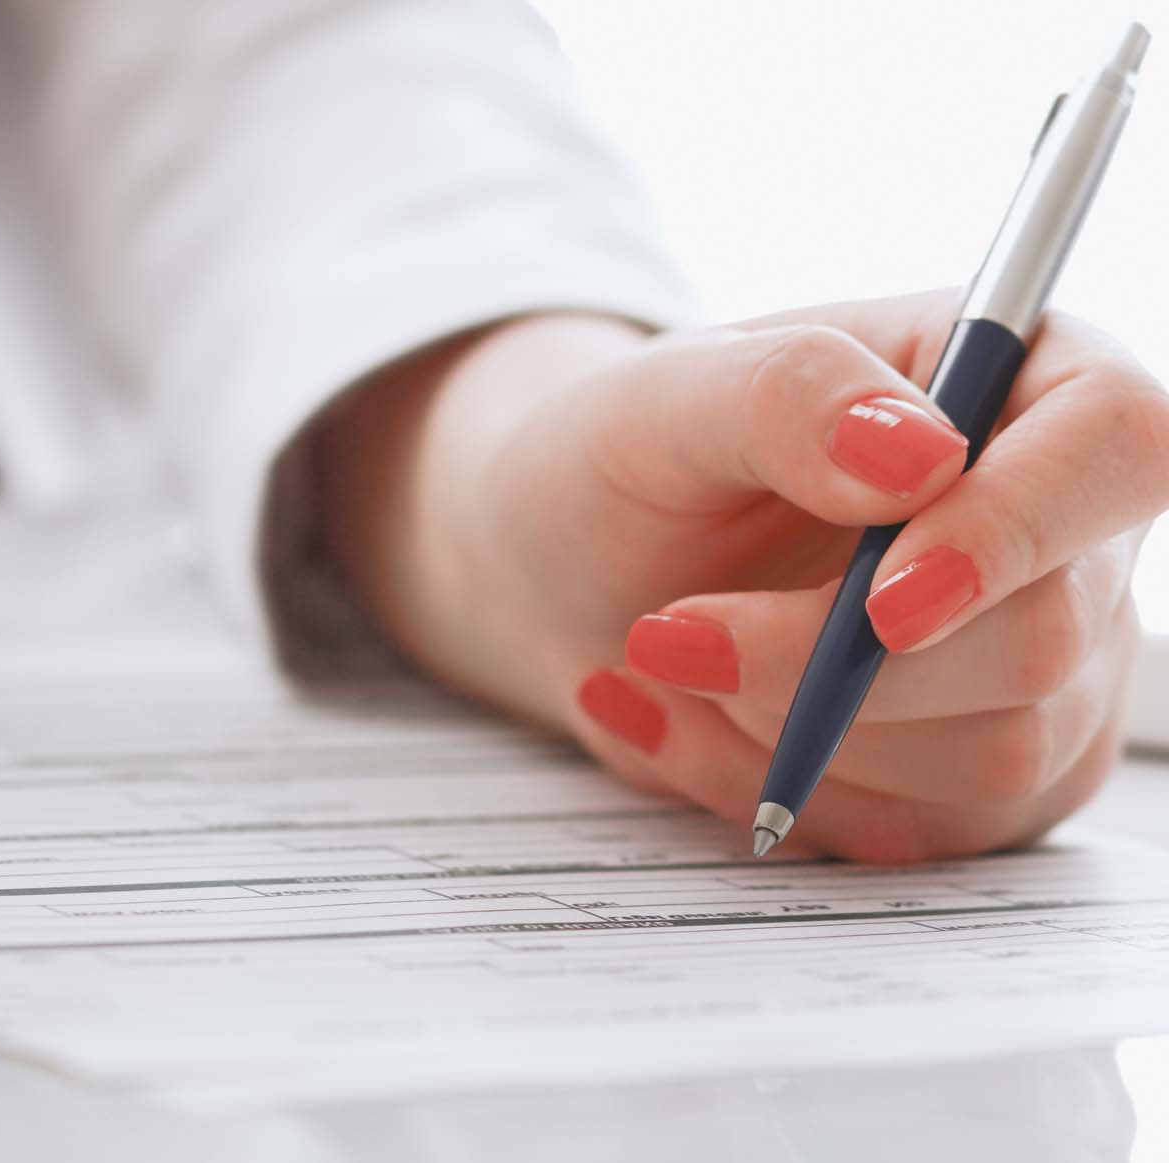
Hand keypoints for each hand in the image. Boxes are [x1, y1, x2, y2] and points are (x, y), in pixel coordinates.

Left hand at [318, 292, 1168, 861]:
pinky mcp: (978, 777)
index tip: (882, 600)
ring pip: (985, 760)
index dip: (1017, 533)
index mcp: (1016, 382)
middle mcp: (1056, 533)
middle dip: (833, 664)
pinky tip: (686, 721)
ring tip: (669, 656)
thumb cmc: (627, 459)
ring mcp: (1035, 670)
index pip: (1113, 446)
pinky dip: (768, 786)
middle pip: (1047, 638)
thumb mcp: (668, 395)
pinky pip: (911, 832)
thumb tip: (920, 453)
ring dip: (789, 729)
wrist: (573, 572)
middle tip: (673, 630)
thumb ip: (790, 394)